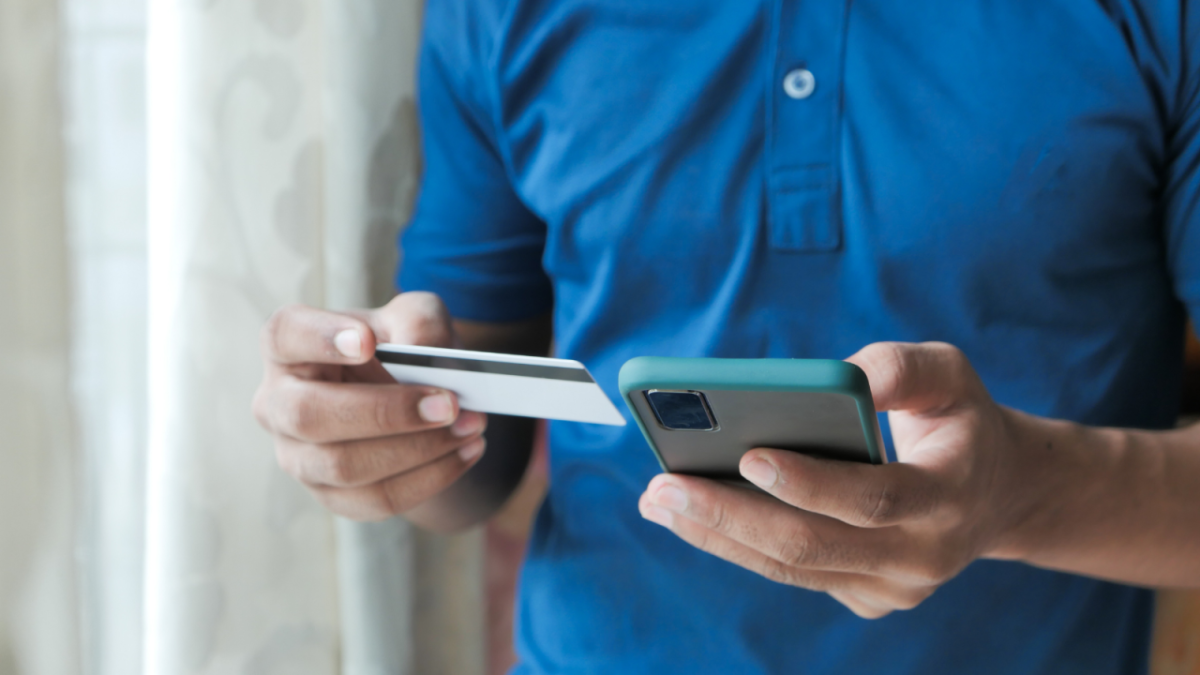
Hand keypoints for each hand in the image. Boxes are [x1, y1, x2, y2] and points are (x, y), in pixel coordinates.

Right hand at [253, 293, 487, 520]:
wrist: (411, 403)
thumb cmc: (400, 351)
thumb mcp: (415, 318)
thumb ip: (420, 322)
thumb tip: (423, 353)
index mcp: (288, 347)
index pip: (285, 335)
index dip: (321, 338)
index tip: (368, 340)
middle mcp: (278, 404)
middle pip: (309, 415)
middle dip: (386, 412)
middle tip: (449, 403)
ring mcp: (298, 456)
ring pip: (344, 466)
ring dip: (418, 449)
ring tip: (469, 426)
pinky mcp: (330, 496)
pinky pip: (375, 499)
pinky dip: (429, 478)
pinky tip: (466, 451)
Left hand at [638, 342, 1037, 617]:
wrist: (999, 492)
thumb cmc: (958, 419)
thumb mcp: (949, 374)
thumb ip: (899, 368)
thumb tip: (838, 379)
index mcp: (949, 496)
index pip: (874, 497)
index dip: (811, 482)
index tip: (748, 455)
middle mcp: (922, 556)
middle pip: (813, 544)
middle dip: (730, 514)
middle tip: (662, 486)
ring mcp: (893, 588)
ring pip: (791, 567)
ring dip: (717, 534)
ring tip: (656, 500)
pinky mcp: (865, 598)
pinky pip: (792, 573)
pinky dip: (737, 543)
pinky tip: (688, 514)